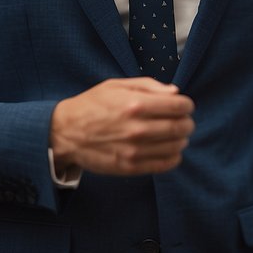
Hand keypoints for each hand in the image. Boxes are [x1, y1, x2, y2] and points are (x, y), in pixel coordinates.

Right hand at [50, 77, 194, 176]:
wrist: (65, 132)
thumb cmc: (92, 105)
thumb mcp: (117, 85)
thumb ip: (149, 86)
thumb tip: (175, 92)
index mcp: (135, 104)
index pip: (178, 106)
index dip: (187, 105)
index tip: (185, 106)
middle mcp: (137, 129)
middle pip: (180, 127)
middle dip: (187, 123)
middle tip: (184, 120)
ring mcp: (134, 151)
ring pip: (175, 147)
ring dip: (182, 140)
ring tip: (176, 135)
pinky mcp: (130, 167)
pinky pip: (164, 165)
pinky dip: (173, 157)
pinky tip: (169, 150)